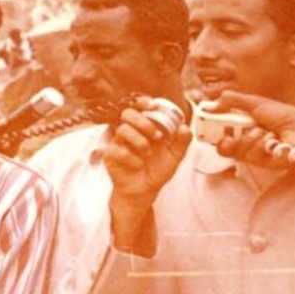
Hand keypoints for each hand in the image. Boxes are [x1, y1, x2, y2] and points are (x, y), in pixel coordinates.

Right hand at [104, 99, 190, 249]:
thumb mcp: (174, 157)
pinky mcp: (110, 155)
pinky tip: (138, 165)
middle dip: (144, 122)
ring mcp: (118, 142)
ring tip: (148, 154)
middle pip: (127, 113)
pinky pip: (118, 150)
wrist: (144, 192)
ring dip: (140, 142)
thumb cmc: (157, 170)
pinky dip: (132, 158)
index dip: (142, 102)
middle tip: (158, 136)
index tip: (152, 105)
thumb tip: (184, 127)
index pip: (139, 107)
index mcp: (144, 127)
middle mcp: (130, 131)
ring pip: (123, 129)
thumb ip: (181, 142)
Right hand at [211, 91, 294, 161]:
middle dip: (227, 140)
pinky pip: (252, 156)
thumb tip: (212, 102)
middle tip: (230, 135)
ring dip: (250, 138)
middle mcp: (246, 142)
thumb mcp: (256, 103)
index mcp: (243, 127)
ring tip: (265, 131)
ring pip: (237, 152)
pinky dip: (262, 145)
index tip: (209, 125)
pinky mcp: (263, 163)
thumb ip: (233, 101)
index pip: (220, 134)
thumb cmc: (283, 115)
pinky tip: (273, 140)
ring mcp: (254, 154)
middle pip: (224, 148)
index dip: (213, 132)